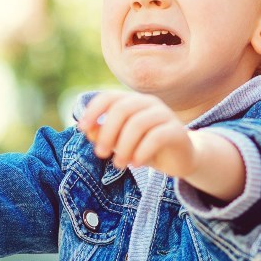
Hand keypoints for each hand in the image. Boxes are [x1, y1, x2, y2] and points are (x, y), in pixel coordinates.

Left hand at [78, 92, 197, 177]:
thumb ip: (104, 135)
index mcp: (133, 101)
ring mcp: (165, 114)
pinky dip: (142, 151)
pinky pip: (156, 137)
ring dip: (124, 146)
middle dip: (107, 132)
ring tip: (118, 164)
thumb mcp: (121, 143)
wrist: (179, 159)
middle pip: (122, 109)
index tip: (81, 128)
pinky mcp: (177, 131)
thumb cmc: (145, 148)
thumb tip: (88, 131)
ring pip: (138, 123)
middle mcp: (149, 103)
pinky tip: (135, 164)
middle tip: (100, 153)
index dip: (93, 110)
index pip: (109, 97)